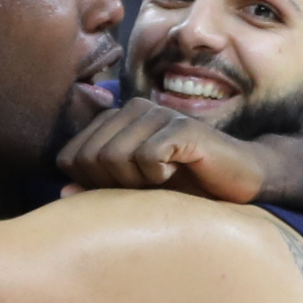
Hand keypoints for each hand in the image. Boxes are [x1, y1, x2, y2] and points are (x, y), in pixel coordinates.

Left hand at [56, 97, 279, 203]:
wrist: (239, 181)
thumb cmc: (186, 187)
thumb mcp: (135, 191)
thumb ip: (98, 189)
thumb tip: (62, 194)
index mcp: (115, 120)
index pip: (71, 157)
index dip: (93, 184)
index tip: (129, 188)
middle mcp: (133, 109)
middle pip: (90, 159)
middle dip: (115, 184)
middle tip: (150, 186)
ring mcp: (157, 114)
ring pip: (114, 158)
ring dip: (139, 183)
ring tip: (165, 180)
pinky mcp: (181, 127)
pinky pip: (147, 158)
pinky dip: (160, 177)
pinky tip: (180, 173)